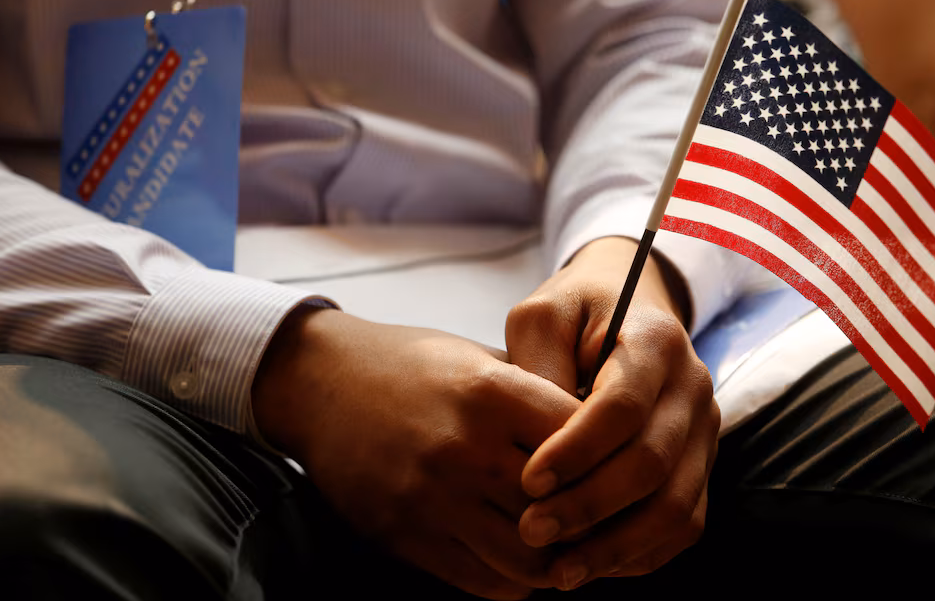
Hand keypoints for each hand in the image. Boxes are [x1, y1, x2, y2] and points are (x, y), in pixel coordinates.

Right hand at [252, 308, 580, 598]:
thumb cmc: (411, 364)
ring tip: (563, 544)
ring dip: (556, 558)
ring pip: (529, 558)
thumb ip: (536, 393)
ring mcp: (432, 496)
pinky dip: (513, 580)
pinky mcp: (405, 534)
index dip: (609, 456)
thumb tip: (605, 432)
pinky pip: (483, 581)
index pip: (582, 439)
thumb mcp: (477, 356)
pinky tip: (519, 558)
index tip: (614, 463)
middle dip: (591, 517)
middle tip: (602, 517)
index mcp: (490, 390)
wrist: (320, 383)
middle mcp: (464, 446)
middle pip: (564, 507)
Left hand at [504, 236, 719, 589]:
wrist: (628, 307)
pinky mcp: (701, 465)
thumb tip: (538, 438)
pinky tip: (590, 566)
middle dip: (589, 506)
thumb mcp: (543, 315)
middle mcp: (692, 387)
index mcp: (655, 341)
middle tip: (530, 531)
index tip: (528, 481)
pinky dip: (640, 554)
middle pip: (652, 463)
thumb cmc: (575, 313)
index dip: (577, 450)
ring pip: (676, 505)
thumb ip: (536, 363)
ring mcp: (705, 430)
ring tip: (558, 570)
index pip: (622, 406)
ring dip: (616, 545)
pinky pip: (684, 524)